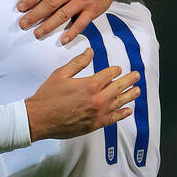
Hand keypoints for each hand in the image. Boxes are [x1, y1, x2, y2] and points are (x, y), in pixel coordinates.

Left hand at [17, 0, 141, 42]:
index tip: (20, 8)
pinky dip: (72, 32)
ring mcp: (82, 0)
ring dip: (48, 26)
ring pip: (62, 15)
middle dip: (34, 15)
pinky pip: (81, 23)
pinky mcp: (92, 10)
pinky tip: (63, 40)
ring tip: (37, 34)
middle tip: (23, 25)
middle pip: (49, 4)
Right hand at [25, 46, 139, 141]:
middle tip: (136, 76)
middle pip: (118, 87)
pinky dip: (122, 114)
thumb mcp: (61, 74)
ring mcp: (97, 113)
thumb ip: (78, 62)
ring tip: (137, 90)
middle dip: (129, 80)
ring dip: (130, 95)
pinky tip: (128, 110)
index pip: (109, 74)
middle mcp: (97, 99)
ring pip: (119, 103)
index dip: (115, 70)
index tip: (117, 69)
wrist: (39, 119)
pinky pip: (113, 119)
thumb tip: (90, 52)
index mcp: (90, 84)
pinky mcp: (94, 125)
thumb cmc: (48, 97)